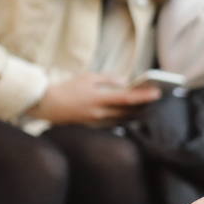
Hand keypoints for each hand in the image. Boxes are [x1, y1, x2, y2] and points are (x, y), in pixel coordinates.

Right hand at [27, 73, 161, 125]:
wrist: (45, 104)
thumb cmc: (67, 88)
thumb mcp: (87, 78)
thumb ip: (108, 79)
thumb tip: (125, 82)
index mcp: (98, 99)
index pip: (127, 98)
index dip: (144, 96)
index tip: (157, 93)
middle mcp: (99, 113)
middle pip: (128, 111)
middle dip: (144, 106)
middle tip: (156, 100)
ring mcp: (96, 121)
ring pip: (122, 118)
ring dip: (136, 113)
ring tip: (148, 106)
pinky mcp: (92, 125)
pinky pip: (113, 122)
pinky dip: (123, 117)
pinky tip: (131, 113)